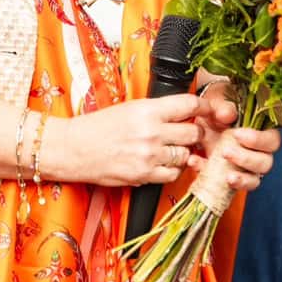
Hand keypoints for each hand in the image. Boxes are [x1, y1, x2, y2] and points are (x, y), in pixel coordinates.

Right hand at [42, 95, 202, 187]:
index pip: (189, 105)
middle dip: (194, 133)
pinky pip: (173, 175)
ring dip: (182, 153)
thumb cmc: (98, 126)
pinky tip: (161, 163)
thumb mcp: (129, 108)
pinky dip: (171, 170)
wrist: (74, 148)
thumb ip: (158, 111)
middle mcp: (151, 132)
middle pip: (193, 133)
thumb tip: (184, 114)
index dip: (204, 108)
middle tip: (187, 133)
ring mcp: (149, 156)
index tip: (207, 111)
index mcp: (148, 109)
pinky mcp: (144, 175)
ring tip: (169, 149)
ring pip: (185, 156)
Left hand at [189, 89, 280, 191]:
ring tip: (224, 175)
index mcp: (261, 132)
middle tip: (226, 152)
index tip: (237, 135)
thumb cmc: (217, 108)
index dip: (258, 141)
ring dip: (240, 179)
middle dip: (246, 160)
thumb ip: (223, 107)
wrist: (202, 118)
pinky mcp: (230, 177)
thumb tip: (226, 115)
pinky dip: (213, 180)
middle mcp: (258, 152)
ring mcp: (245, 168)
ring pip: (254, 180)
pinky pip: (230, 188)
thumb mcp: (218, 102)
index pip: (272, 141)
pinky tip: (196, 164)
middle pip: (265, 163)